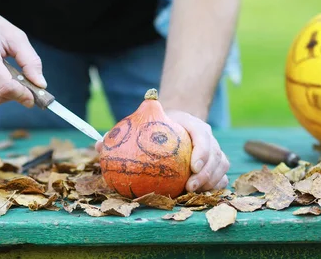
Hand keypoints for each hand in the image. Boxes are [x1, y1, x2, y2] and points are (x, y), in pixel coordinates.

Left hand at [94, 110, 229, 192]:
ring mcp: (214, 151)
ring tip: (193, 194)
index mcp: (193, 124)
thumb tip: (99, 145)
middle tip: (190, 187)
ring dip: (211, 182)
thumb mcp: (142, 123)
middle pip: (216, 155)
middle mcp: (207, 137)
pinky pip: (220, 177)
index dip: (202, 151)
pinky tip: (200, 197)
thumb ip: (122, 133)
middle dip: (207, 173)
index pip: (203, 135)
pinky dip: (213, 187)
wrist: (176, 124)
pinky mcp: (215, 165)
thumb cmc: (155, 127)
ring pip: (221, 167)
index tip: (193, 167)